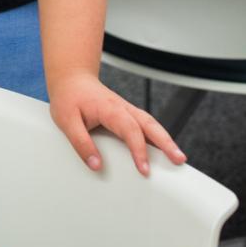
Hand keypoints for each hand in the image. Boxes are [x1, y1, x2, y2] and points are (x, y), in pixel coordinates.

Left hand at [49, 71, 185, 175]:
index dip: (138, 150)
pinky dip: (157, 137)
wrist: (71, 78)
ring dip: (166, 140)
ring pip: (152, 124)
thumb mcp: (66, 121)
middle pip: (150, 124)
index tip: (144, 169)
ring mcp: (127, 110)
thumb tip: (96, 165)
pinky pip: (146, 125)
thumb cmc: (69, 97)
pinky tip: (164, 150)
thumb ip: (81, 143)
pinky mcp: (127, 114)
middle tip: (179, 160)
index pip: (130, 130)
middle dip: (166, 143)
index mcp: (110, 108)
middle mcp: (123, 108)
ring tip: (178, 158)